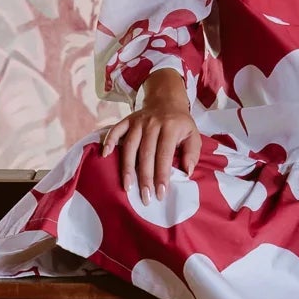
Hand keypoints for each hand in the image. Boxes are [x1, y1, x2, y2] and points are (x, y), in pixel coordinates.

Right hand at [102, 69, 199, 201]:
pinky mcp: (128, 120)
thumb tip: (187, 172)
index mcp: (171, 128)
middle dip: (145, 177)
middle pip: (146, 153)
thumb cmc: (180, 124)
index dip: (162, 175)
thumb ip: (192, 153)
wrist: (167, 101)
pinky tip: (105, 154)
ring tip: (127, 187)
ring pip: (130, 146)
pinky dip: (109, 141)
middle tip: (145, 197)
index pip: (164, 155)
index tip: (161, 194)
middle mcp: (153, 124)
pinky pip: (116, 130)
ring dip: (127, 167)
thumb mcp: (194, 135)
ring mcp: (138, 121)